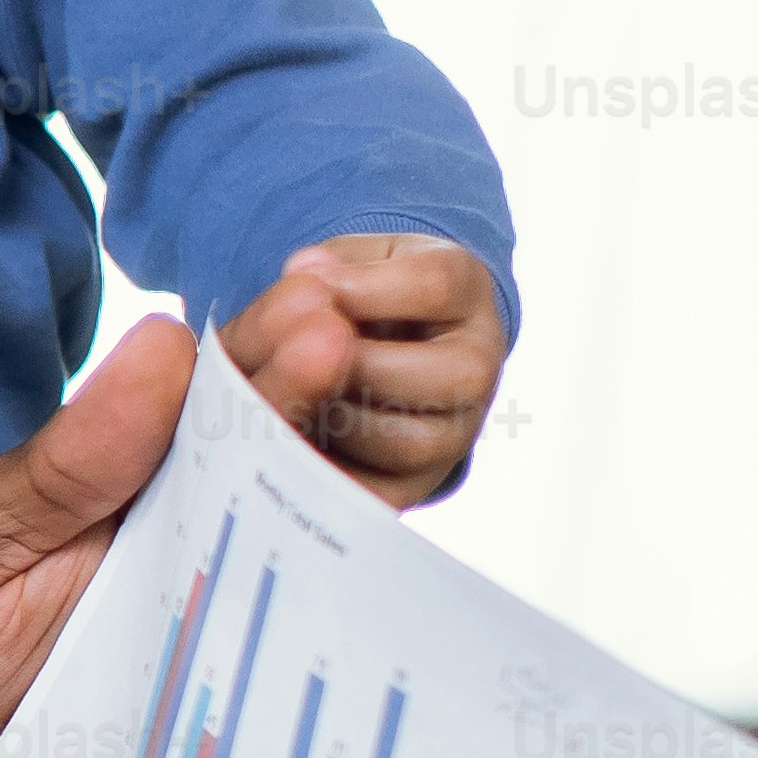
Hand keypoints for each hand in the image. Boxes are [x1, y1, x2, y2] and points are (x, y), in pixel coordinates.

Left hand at [217, 232, 503, 505]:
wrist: (356, 355)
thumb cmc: (346, 299)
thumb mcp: (341, 264)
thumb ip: (322, 270)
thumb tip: (306, 278)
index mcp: (464, 289)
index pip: (436, 285)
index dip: (363, 288)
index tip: (306, 285)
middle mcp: (477, 363)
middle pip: (451, 374)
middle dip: (355, 366)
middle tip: (294, 356)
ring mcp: (456, 430)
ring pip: (413, 442)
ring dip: (338, 421)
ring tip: (287, 399)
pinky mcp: (414, 484)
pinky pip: (378, 493)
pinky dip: (324, 472)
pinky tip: (281, 443)